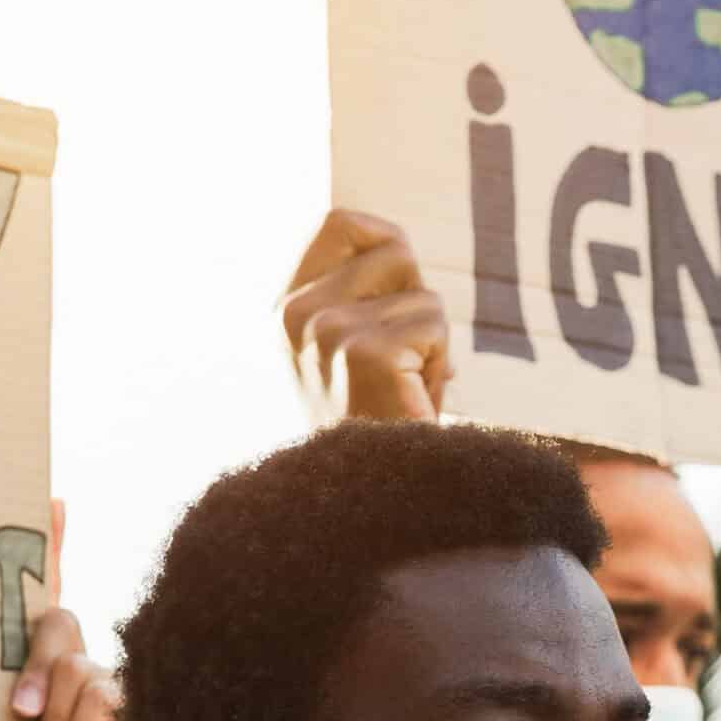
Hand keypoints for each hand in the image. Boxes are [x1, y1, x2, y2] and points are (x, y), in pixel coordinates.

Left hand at [0, 504, 137, 720]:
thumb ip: (1, 684)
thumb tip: (6, 665)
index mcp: (25, 658)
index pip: (38, 590)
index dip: (48, 543)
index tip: (49, 500)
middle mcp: (64, 660)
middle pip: (54, 621)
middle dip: (36, 669)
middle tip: (20, 713)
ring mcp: (97, 680)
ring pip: (75, 664)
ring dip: (55, 717)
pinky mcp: (126, 704)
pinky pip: (102, 692)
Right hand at [279, 208, 451, 421]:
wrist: (369, 499)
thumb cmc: (372, 424)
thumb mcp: (349, 349)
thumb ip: (362, 296)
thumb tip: (398, 245)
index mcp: (282, 308)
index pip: (339, 221)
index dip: (385, 240)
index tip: (400, 284)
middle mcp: (293, 313)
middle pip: (396, 250)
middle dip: (418, 303)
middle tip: (404, 360)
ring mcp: (324, 331)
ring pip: (425, 296)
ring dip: (431, 344)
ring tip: (404, 389)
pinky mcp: (363, 353)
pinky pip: (435, 327)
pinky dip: (437, 367)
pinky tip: (410, 401)